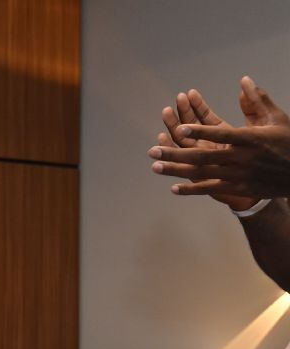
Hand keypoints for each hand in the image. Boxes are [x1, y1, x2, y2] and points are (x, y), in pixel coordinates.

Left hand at [149, 77, 289, 203]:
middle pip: (203, 156)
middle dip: (175, 154)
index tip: (181, 128)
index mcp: (251, 139)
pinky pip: (211, 188)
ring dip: (176, 170)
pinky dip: (192, 189)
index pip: (221, 134)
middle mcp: (242, 158)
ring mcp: (238, 175)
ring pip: (202, 173)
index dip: (200, 132)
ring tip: (154, 166)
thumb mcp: (277, 119)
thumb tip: (243, 80)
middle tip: (151, 151)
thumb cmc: (287, 142)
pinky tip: (173, 188)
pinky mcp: (238, 187)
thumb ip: (258, 100)